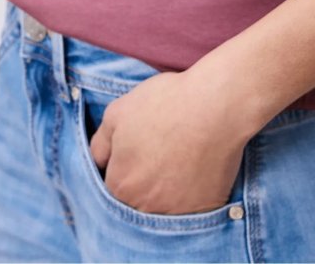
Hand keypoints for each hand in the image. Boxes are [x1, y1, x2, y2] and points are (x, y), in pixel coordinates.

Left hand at [86, 68, 252, 215]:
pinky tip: (195, 170)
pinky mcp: (203, 210)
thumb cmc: (165, 103)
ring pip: (162, 208)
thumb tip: (99, 162)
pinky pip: (190, 211)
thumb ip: (100, 143)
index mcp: (120, 184)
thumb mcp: (118, 111)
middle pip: (136, 201)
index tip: (138, 151)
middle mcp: (144, 205)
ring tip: (177, 161)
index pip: (113, 187)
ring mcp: (175, 211)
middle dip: (144, 181)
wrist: (215, 104)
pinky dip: (190, 196)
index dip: (124, 167)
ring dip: (165, 191)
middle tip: (159, 155)